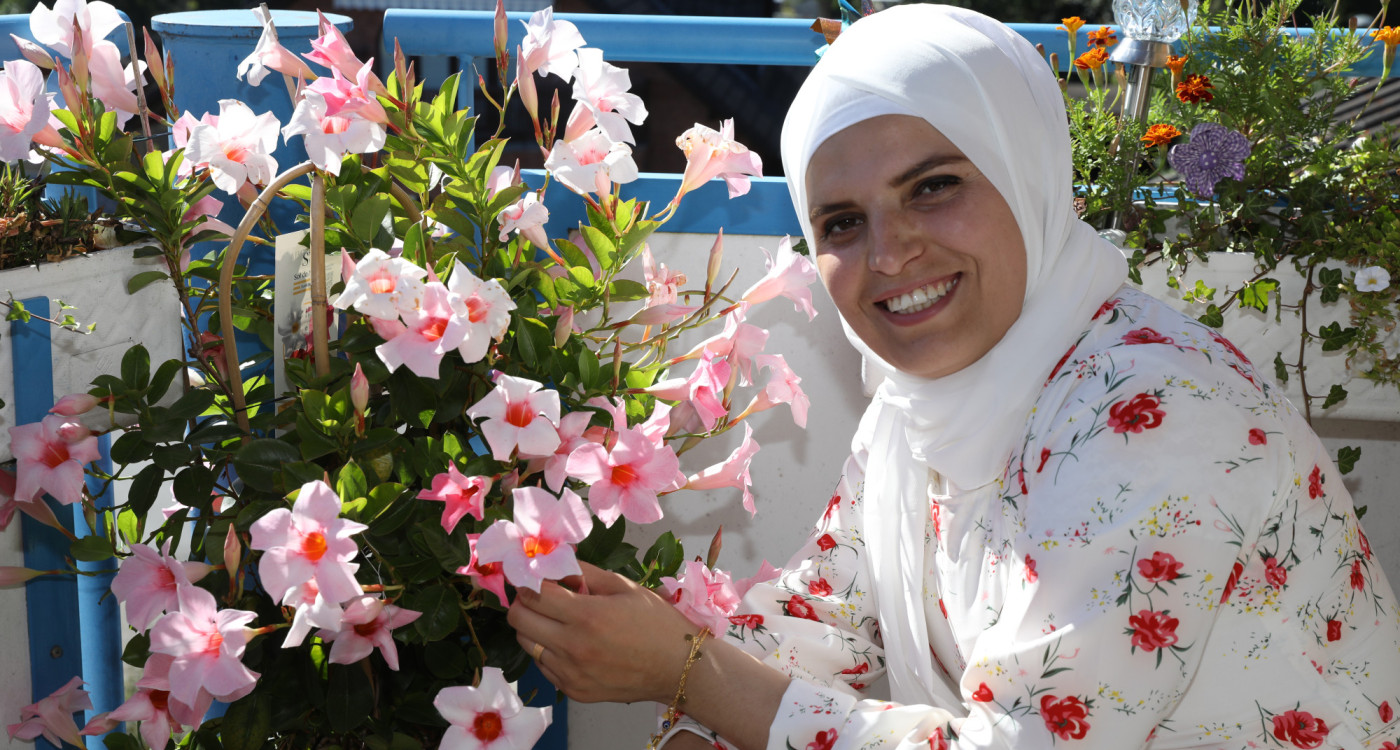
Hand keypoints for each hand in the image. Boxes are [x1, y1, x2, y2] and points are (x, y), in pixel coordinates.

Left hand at [507, 561, 698, 704]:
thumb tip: (555, 562)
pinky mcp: (573, 691)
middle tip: (540, 596)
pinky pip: (543, 666)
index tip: (533, 575)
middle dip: (524, 602)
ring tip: (557, 620)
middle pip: (519, 620)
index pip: (533, 594)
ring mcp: (570, 673)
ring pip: (527, 644)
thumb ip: (585, 572)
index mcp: (587, 616)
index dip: (529, 580)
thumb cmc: (656, 622)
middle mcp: (573, 647)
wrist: (678, 667)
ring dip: (534, 627)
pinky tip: (571, 643)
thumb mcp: (624, 586)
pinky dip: (548, 651)